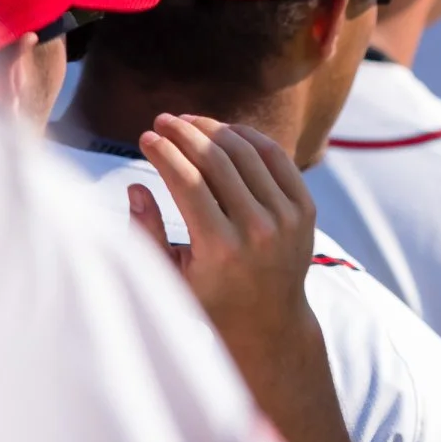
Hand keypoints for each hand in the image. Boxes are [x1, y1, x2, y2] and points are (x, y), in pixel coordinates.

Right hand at [128, 114, 315, 352]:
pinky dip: (252, 139)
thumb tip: (136, 186)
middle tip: (162, 119)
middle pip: (217, 160)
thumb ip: (147, 233)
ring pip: (248, 154)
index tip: (146, 137)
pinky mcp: (305, 210)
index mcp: (220, 248)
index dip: (164, 153)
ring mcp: (287, 218)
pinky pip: (278, 160)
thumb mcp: (170, 277)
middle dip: (184, 133)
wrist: (269, 322)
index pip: (187, 181)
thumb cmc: (210, 300)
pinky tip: (227, 131)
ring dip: (216, 130)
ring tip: (189, 122)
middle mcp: (258, 230)